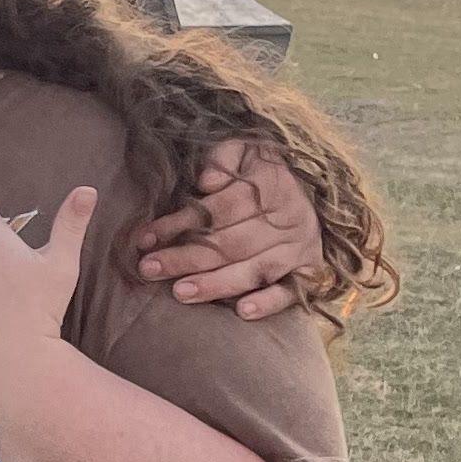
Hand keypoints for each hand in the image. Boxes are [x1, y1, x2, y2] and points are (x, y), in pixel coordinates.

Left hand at [135, 136, 322, 317]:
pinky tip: (242, 311)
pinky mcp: (310, 272)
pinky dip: (269, 302)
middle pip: (231, 243)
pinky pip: (292, 291)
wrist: (315, 188)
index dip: (181, 223)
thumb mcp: (245, 150)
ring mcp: (301, 248)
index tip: (145, 238)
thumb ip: (223, 158)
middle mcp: (290, 218)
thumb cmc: (262, 171)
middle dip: (185, 258)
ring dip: (216, 283)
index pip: (219, 209)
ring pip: (255, 270)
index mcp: (272, 185)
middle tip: (149, 269)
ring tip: (180, 292)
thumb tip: (207, 182)